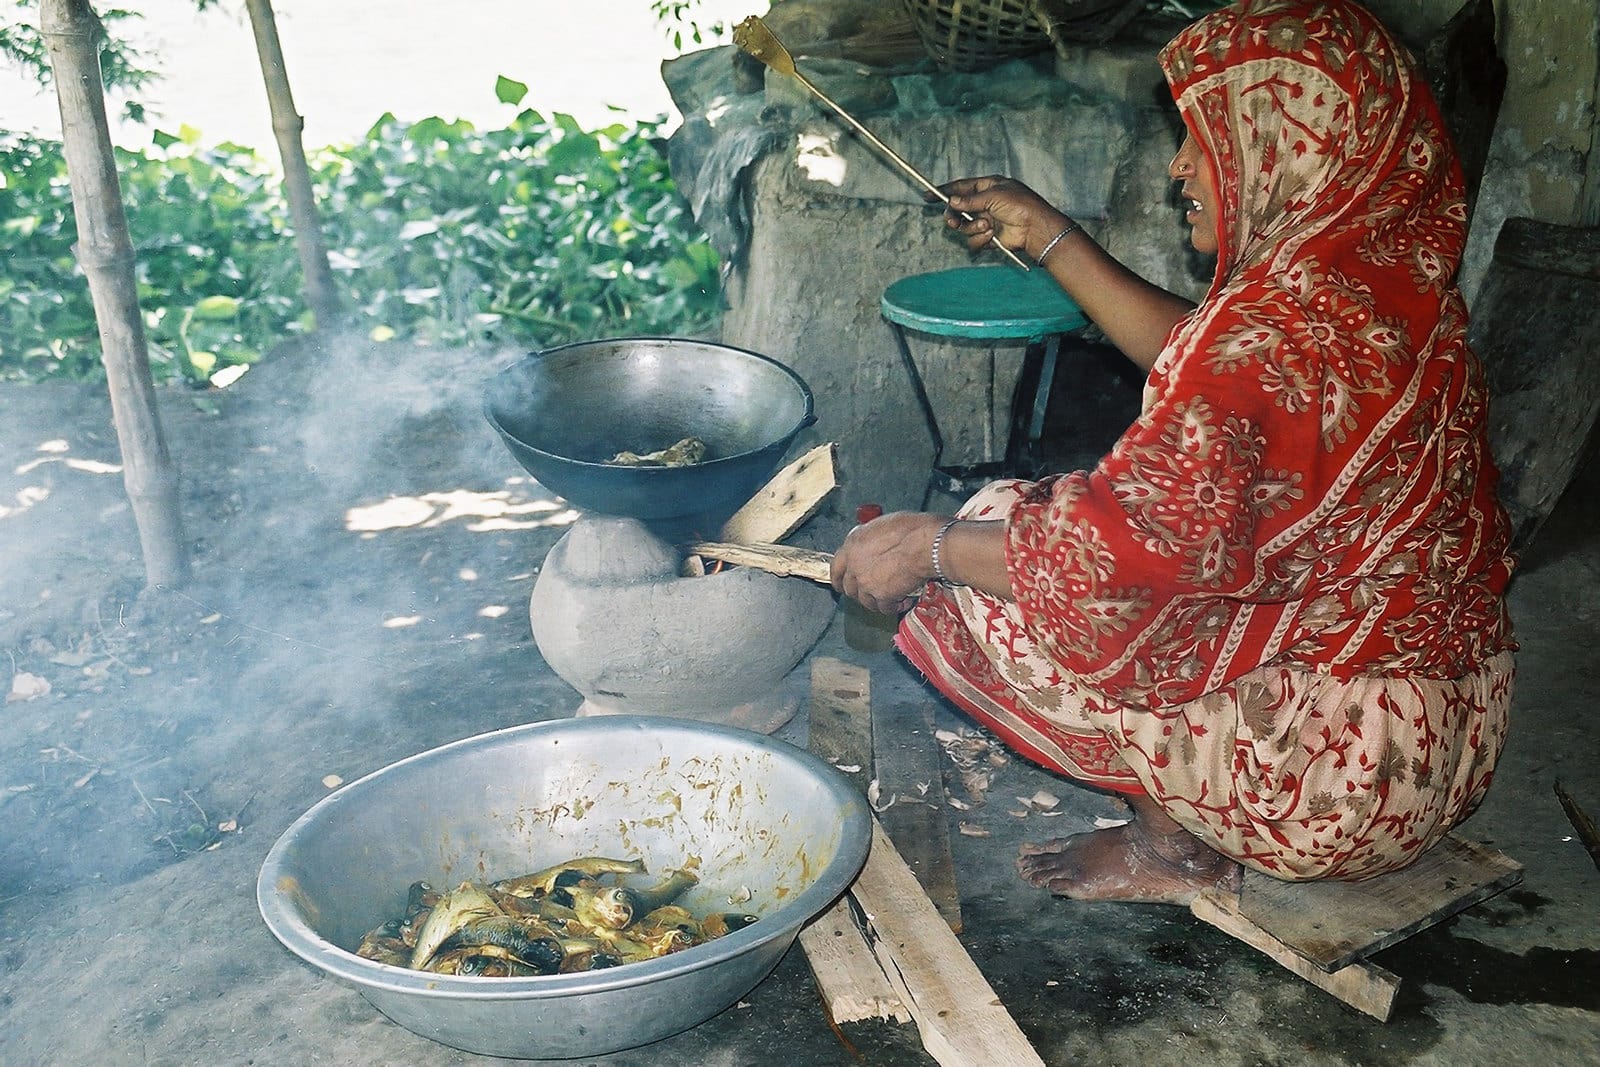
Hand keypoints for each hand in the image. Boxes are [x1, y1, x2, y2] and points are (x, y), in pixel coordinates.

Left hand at [831, 511, 946, 615]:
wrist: (927, 545)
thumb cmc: (913, 530)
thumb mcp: (884, 525)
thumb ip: (872, 539)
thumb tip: (875, 544)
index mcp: (853, 543)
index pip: (836, 567)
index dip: (840, 578)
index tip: (842, 584)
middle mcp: (855, 564)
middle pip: (849, 588)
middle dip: (861, 592)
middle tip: (872, 592)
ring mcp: (866, 582)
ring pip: (865, 601)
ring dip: (878, 601)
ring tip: (892, 597)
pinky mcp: (880, 596)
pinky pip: (884, 608)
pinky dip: (894, 607)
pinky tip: (904, 601)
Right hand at [940, 176, 1070, 260]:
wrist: (1035, 229)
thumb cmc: (1020, 205)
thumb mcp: (993, 195)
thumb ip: (970, 199)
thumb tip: (952, 201)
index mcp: (987, 188)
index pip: (961, 187)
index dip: (944, 191)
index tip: (927, 195)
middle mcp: (985, 204)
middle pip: (957, 209)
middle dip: (954, 215)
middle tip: (952, 220)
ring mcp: (986, 221)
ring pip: (964, 227)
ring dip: (972, 227)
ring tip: (987, 226)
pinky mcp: (988, 238)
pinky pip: (973, 240)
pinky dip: (980, 239)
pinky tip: (992, 235)